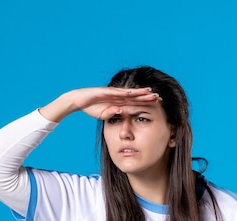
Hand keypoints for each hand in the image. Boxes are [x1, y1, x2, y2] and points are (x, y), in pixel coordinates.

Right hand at [39, 87, 160, 122]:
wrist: (77, 100)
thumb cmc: (90, 107)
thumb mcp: (103, 114)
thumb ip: (112, 113)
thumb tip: (120, 112)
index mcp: (118, 102)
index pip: (134, 102)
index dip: (144, 103)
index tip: (156, 105)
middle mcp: (117, 96)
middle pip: (134, 96)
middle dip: (146, 97)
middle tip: (159, 97)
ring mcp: (111, 93)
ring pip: (128, 93)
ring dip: (138, 93)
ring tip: (150, 92)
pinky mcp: (103, 91)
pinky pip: (115, 92)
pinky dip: (124, 92)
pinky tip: (133, 92)